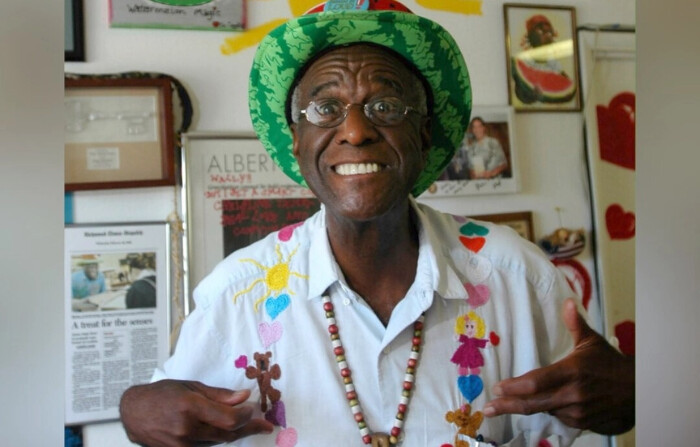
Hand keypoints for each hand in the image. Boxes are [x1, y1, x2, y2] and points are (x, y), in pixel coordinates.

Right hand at [120, 379, 273, 446]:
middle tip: (264, 424)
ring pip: (218, 442)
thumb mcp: (191, 387)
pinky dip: (217, 438)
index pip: (229, 419)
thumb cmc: (161, 394)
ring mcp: (182, 445)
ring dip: (234, 433)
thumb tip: (243, 397)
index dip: (247, 417)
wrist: (134, 413)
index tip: (255, 410)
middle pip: (227, 434)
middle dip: (248, 428)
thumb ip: (219, 395)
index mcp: (190, 408)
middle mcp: (186, 429)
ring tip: (248, 424)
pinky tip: (226, 431)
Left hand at [483, 298, 633, 434]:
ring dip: (530, 407)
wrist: (640, 391)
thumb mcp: (593, 342)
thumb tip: (568, 302)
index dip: (514, 387)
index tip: (497, 388)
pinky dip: (551, 411)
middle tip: (488, 408)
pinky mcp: (584, 424)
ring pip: (545, 411)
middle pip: (533, 404)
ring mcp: (578, 412)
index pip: (535, 382)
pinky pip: (559, 418)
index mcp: (571, 372)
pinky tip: (546, 404)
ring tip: (511, 404)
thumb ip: (575, 324)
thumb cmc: (612, 364)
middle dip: (507, 406)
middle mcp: (572, 395)